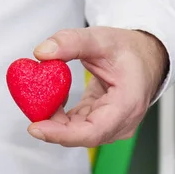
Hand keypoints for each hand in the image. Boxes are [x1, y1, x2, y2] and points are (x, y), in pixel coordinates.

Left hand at [27, 27, 167, 146]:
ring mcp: (113, 125)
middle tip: (30, 108)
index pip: (93, 131)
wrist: (144, 55)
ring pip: (77, 132)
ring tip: (39, 98)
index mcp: (128, 104)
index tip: (37, 127)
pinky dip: (60, 116)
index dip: (62, 134)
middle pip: (82, 135)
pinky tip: (52, 98)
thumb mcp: (100, 38)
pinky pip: (76, 126)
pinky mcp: (101, 122)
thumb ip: (71, 42)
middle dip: (52, 126)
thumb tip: (41, 53)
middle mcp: (123, 121)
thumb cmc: (129, 50)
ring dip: (54, 120)